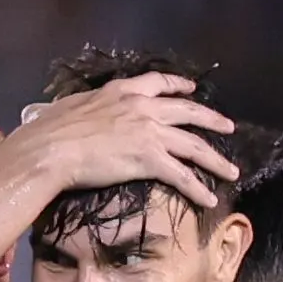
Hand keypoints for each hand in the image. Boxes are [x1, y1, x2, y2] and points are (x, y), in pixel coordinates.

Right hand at [1, 72, 238, 208]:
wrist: (51, 148)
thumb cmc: (51, 131)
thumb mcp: (74, 107)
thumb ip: (91, 108)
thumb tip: (85, 116)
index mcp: (122, 91)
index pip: (158, 82)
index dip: (179, 86)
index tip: (191, 90)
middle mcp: (143, 107)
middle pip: (188, 112)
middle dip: (211, 120)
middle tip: (228, 127)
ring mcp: (150, 132)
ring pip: (194, 146)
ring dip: (216, 160)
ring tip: (232, 171)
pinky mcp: (150, 159)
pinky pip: (183, 176)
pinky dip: (199, 189)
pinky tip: (210, 199)